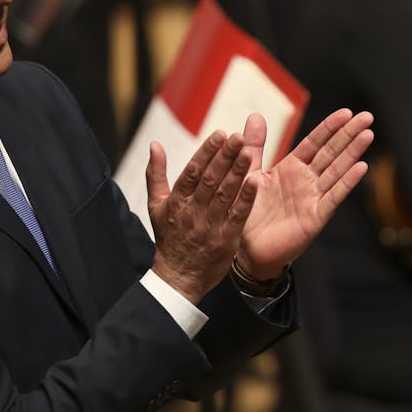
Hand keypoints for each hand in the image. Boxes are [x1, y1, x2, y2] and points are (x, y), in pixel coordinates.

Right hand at [146, 130, 258, 302]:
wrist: (179, 277)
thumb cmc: (169, 237)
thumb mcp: (156, 206)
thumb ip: (156, 174)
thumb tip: (154, 144)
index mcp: (177, 201)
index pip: (192, 172)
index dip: (206, 152)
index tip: (220, 134)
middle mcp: (193, 211)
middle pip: (210, 180)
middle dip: (225, 157)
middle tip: (238, 137)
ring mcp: (210, 226)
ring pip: (225, 195)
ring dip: (237, 172)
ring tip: (248, 152)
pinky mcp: (226, 240)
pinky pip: (238, 216)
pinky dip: (246, 199)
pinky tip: (256, 181)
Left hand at [234, 109, 373, 280]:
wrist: (246, 249)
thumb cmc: (248, 212)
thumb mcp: (248, 173)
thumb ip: (254, 146)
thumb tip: (256, 115)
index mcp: (292, 168)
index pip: (315, 143)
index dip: (330, 127)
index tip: (346, 112)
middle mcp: (307, 180)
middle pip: (332, 152)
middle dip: (349, 134)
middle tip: (368, 116)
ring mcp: (314, 198)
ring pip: (337, 170)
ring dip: (353, 152)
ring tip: (368, 134)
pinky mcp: (316, 217)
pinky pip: (333, 196)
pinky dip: (347, 182)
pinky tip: (361, 167)